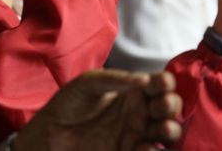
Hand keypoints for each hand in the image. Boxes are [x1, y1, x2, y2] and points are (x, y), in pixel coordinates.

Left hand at [13, 70, 181, 150]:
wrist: (50, 133)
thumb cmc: (69, 102)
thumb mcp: (89, 83)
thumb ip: (115, 79)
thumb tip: (144, 79)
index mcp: (134, 90)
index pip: (160, 84)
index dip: (166, 83)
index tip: (162, 85)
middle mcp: (141, 111)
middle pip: (169, 107)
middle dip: (171, 105)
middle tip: (161, 106)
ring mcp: (137, 133)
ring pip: (166, 132)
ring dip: (170, 129)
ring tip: (162, 129)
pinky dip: (152, 150)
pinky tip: (145, 147)